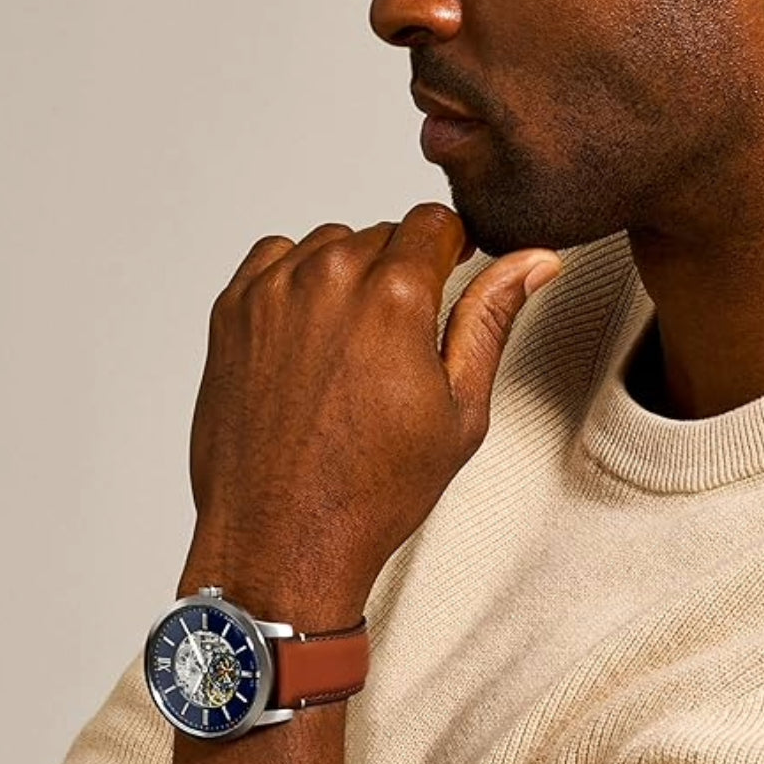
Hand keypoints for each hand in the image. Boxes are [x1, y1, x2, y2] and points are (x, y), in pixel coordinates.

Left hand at [178, 202, 561, 628]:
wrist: (281, 540)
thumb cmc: (369, 493)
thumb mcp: (459, 412)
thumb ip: (491, 320)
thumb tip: (532, 262)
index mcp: (394, 296)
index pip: (433, 223)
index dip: (448, 251)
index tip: (445, 277)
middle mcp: (327, 279)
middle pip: (379, 236)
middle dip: (397, 274)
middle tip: (396, 347)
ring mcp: (271, 293)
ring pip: (326, 248)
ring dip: (345, 279)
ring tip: (349, 352)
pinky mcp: (230, 313)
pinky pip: (273, 264)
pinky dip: (294, 286)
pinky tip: (308, 342)